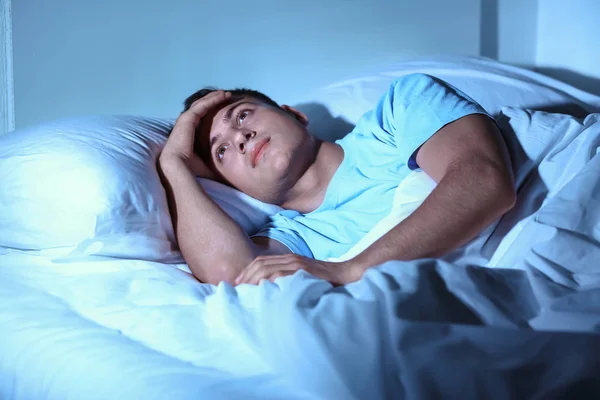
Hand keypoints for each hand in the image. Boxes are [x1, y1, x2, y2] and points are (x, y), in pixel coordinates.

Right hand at [159, 90, 231, 177]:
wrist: (177, 168)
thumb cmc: (191, 169)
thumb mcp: (207, 162)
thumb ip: (215, 160)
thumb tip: (231, 170)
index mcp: (187, 134)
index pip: (200, 119)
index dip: (211, 112)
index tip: (223, 109)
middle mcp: (185, 126)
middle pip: (200, 108)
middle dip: (212, 101)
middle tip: (225, 96)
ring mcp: (185, 121)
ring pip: (201, 104)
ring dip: (213, 97)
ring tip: (225, 93)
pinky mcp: (187, 118)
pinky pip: (202, 105)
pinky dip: (212, 99)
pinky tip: (222, 95)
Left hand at [234, 254, 364, 285]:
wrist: (346, 274)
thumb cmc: (325, 280)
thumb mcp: (303, 277)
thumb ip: (289, 279)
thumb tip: (272, 290)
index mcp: (289, 259)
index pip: (261, 261)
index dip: (247, 271)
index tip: (237, 283)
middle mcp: (291, 259)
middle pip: (260, 263)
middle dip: (245, 275)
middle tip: (235, 288)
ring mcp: (297, 264)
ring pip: (267, 267)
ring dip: (253, 278)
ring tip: (244, 290)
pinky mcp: (303, 271)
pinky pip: (281, 273)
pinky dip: (269, 280)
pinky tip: (262, 290)